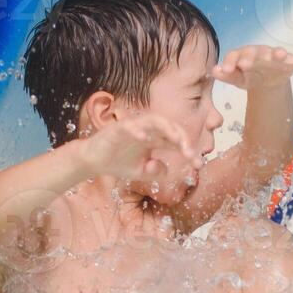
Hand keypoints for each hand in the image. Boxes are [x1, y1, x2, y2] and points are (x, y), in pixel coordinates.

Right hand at [77, 113, 201, 181]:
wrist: (93, 161)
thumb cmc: (117, 162)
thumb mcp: (142, 172)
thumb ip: (156, 171)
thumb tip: (167, 170)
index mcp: (155, 139)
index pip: (176, 141)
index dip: (189, 150)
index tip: (199, 164)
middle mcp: (147, 130)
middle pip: (170, 126)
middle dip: (182, 138)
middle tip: (190, 153)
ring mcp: (133, 127)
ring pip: (154, 120)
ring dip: (167, 128)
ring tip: (176, 140)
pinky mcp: (117, 128)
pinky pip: (129, 126)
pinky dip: (137, 130)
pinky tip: (144, 139)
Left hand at [213, 46, 292, 90]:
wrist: (266, 80)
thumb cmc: (249, 76)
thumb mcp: (237, 79)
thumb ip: (227, 75)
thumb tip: (213, 71)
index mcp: (246, 55)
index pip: (237, 55)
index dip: (232, 62)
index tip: (226, 70)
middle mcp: (261, 52)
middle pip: (255, 52)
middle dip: (250, 57)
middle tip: (245, 64)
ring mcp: (278, 57)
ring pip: (278, 53)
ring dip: (280, 53)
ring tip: (282, 54)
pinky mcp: (292, 63)